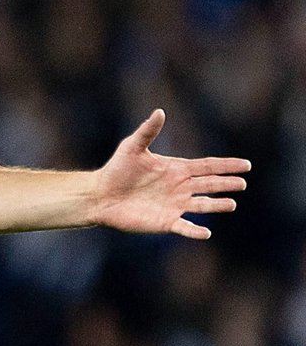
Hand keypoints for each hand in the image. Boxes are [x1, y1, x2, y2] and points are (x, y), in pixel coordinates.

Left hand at [91, 110, 250, 238]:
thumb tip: (160, 112)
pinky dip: (195, 231)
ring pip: (202, 205)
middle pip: (209, 185)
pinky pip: (184, 227)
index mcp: (177, 169)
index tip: (246, 165)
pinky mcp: (165, 222)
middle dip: (226, 184)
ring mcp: (174, 205)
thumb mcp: (132, 148)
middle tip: (242, 184)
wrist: (100, 195)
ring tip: (231, 204)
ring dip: (216, 206)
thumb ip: (147, 131)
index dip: (227, 165)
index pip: (208, 166)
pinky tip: (206, 233)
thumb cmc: (116, 170)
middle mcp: (180, 187)